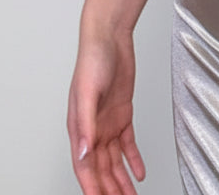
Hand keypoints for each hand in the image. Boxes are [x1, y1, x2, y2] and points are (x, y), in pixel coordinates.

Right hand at [67, 31, 145, 194]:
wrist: (110, 37)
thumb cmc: (92, 59)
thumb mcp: (88, 93)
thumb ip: (86, 124)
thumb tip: (84, 152)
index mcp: (79, 127)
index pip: (85, 167)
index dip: (92, 187)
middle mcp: (93, 128)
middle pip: (100, 168)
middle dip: (109, 189)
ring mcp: (107, 122)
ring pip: (114, 161)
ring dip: (122, 180)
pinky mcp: (122, 114)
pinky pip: (127, 144)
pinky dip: (133, 160)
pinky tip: (139, 173)